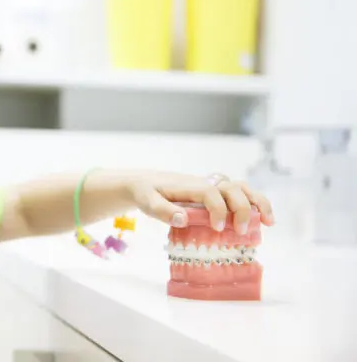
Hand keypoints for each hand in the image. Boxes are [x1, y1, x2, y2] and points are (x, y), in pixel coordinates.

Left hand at [127, 171, 274, 232]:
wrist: (146, 183)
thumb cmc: (148, 193)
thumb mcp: (148, 202)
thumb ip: (162, 211)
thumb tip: (184, 219)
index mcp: (190, 186)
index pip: (211, 192)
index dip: (219, 209)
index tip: (218, 228)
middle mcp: (205, 183)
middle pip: (233, 187)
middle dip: (242, 208)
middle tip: (241, 232)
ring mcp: (213, 187)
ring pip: (242, 188)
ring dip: (258, 202)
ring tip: (270, 222)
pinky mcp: (217, 195)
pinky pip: (240, 195)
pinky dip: (255, 204)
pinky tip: (263, 221)